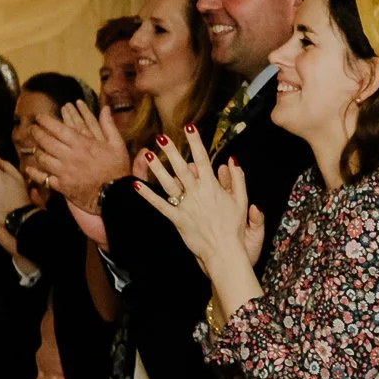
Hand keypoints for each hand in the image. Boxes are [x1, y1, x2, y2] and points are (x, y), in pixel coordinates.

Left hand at [33, 102, 129, 212]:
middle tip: (32, 129)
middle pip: (45, 141)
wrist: (116, 195)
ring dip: (36, 150)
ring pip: (42, 158)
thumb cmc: (117, 169)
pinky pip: (43, 178)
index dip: (45, 121)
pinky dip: (34, 173)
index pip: (57, 128)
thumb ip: (109, 125)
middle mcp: (68, 156)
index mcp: (81, 143)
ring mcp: (63, 171)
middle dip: (36, 133)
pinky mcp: (61, 185)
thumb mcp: (117, 144)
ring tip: (35, 146)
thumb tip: (105, 108)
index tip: (39, 117)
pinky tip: (29, 168)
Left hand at [137, 140, 264, 274]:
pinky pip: (160, 205)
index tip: (189, 127)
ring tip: (147, 154)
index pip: (203, 159)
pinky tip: (136, 185)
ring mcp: (185, 206)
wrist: (224, 251)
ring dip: (157, 168)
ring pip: (168, 183)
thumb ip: (237, 178)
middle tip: (161, 136)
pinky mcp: (177, 219)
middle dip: (171, 150)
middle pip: (182, 168)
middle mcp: (197, 193)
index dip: (195, 142)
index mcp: (212, 187)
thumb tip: (232, 160)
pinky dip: (147, 195)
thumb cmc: (234, 227)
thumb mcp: (241, 200)